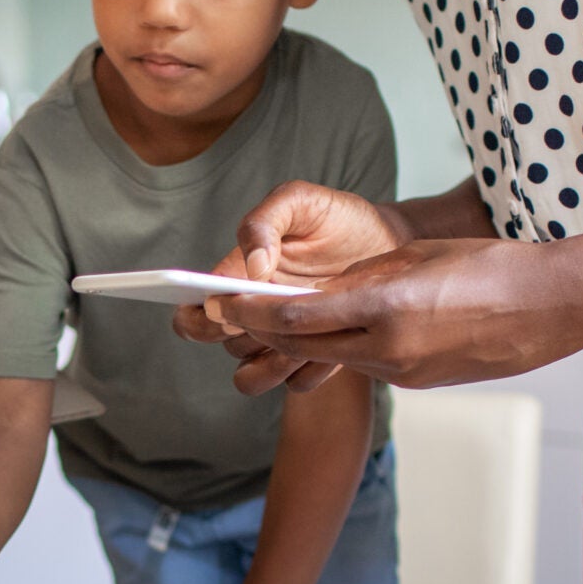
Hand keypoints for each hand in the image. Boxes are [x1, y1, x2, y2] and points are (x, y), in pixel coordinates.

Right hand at [172, 182, 413, 395]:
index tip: (223, 307)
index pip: (194, 314)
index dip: (197, 320)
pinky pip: (298, 383)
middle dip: (241, 337)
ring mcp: (286, 339)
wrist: (388, 240)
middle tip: (271, 316)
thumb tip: (252, 268)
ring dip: (270, 363)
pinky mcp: (317, 357)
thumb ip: (263, 222)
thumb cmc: (339, 218)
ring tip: (304, 336)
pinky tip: (332, 346)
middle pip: (224, 346)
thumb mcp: (299, 201)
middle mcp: (256, 314)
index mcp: (237, 279)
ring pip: (254, 376)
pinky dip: (307, 371)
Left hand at [217, 234, 582, 387]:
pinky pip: (369, 364)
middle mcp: (389, 348)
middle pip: (306, 346)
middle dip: (267, 332)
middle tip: (235, 316)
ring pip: (336, 358)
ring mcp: (404, 372)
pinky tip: (340, 333)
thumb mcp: (417, 258)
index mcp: (386, 308)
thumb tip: (322, 289)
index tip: (226, 303)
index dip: (256, 312)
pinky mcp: (418, 382)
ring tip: (275, 323)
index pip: (299, 316)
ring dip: (303, 343)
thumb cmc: (491, 267)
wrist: (551, 306)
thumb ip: (364, 277)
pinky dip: (346, 349)